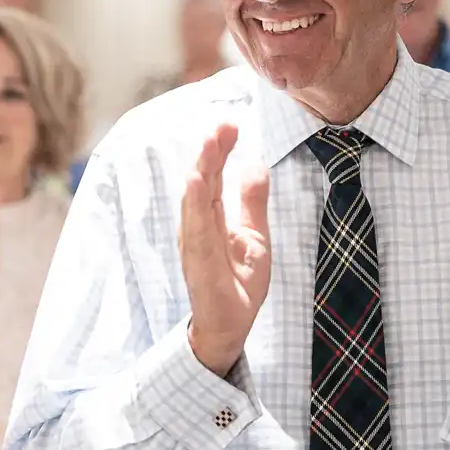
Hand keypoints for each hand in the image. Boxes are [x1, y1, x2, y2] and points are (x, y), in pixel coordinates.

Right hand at [180, 124, 270, 376]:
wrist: (230, 326)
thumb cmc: (237, 283)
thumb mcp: (254, 235)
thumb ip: (252, 201)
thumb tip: (255, 163)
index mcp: (210, 217)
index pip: (213, 176)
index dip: (219, 150)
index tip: (229, 124)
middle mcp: (197, 226)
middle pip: (202, 181)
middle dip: (210, 151)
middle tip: (222, 124)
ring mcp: (195, 243)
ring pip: (195, 200)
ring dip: (201, 169)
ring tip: (209, 143)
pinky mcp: (198, 262)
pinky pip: (196, 229)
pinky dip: (195, 203)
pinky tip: (199, 181)